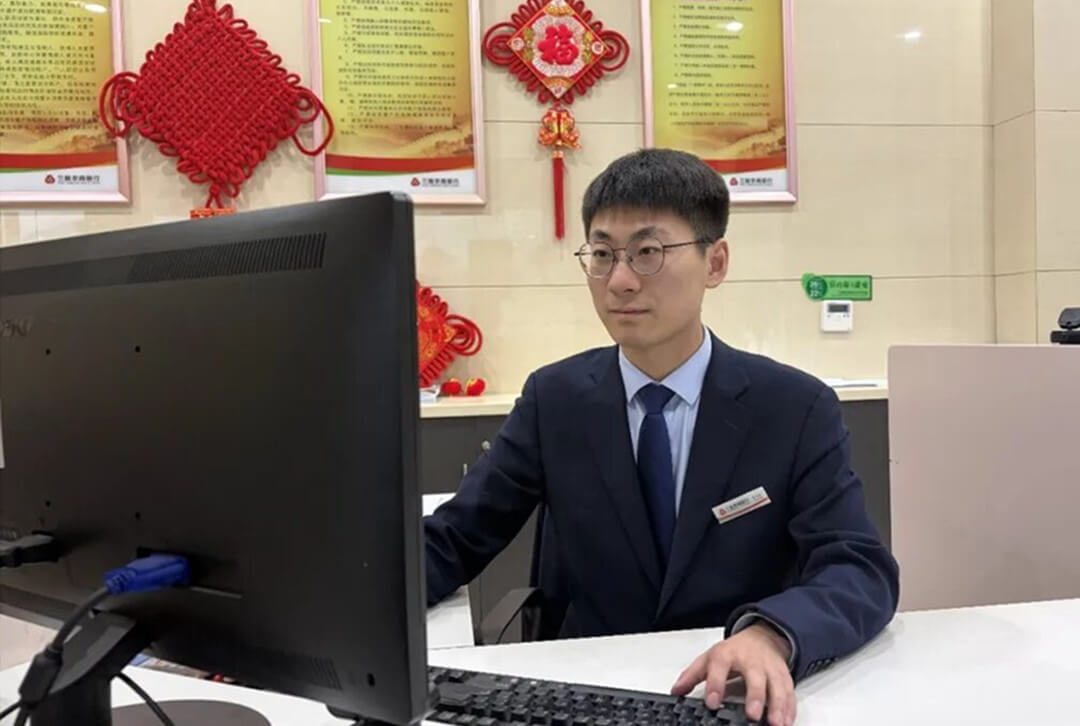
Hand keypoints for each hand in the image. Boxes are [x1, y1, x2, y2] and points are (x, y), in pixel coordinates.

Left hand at [670, 623, 795, 725]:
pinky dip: (790, 709)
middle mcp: (751, 661)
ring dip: (778, 706)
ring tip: (776, 723)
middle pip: (755, 677)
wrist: (761, 638)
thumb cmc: (734, 652)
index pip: (720, 667)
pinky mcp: (784, 677)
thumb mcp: (710, 658)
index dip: (715, 684)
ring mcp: (770, 669)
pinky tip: (787, 722)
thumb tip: (676, 690)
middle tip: (752, 715)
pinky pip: (789, 693)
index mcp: (728, 655)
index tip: (712, 702)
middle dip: (755, 696)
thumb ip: (692, 675)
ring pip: (777, 686)